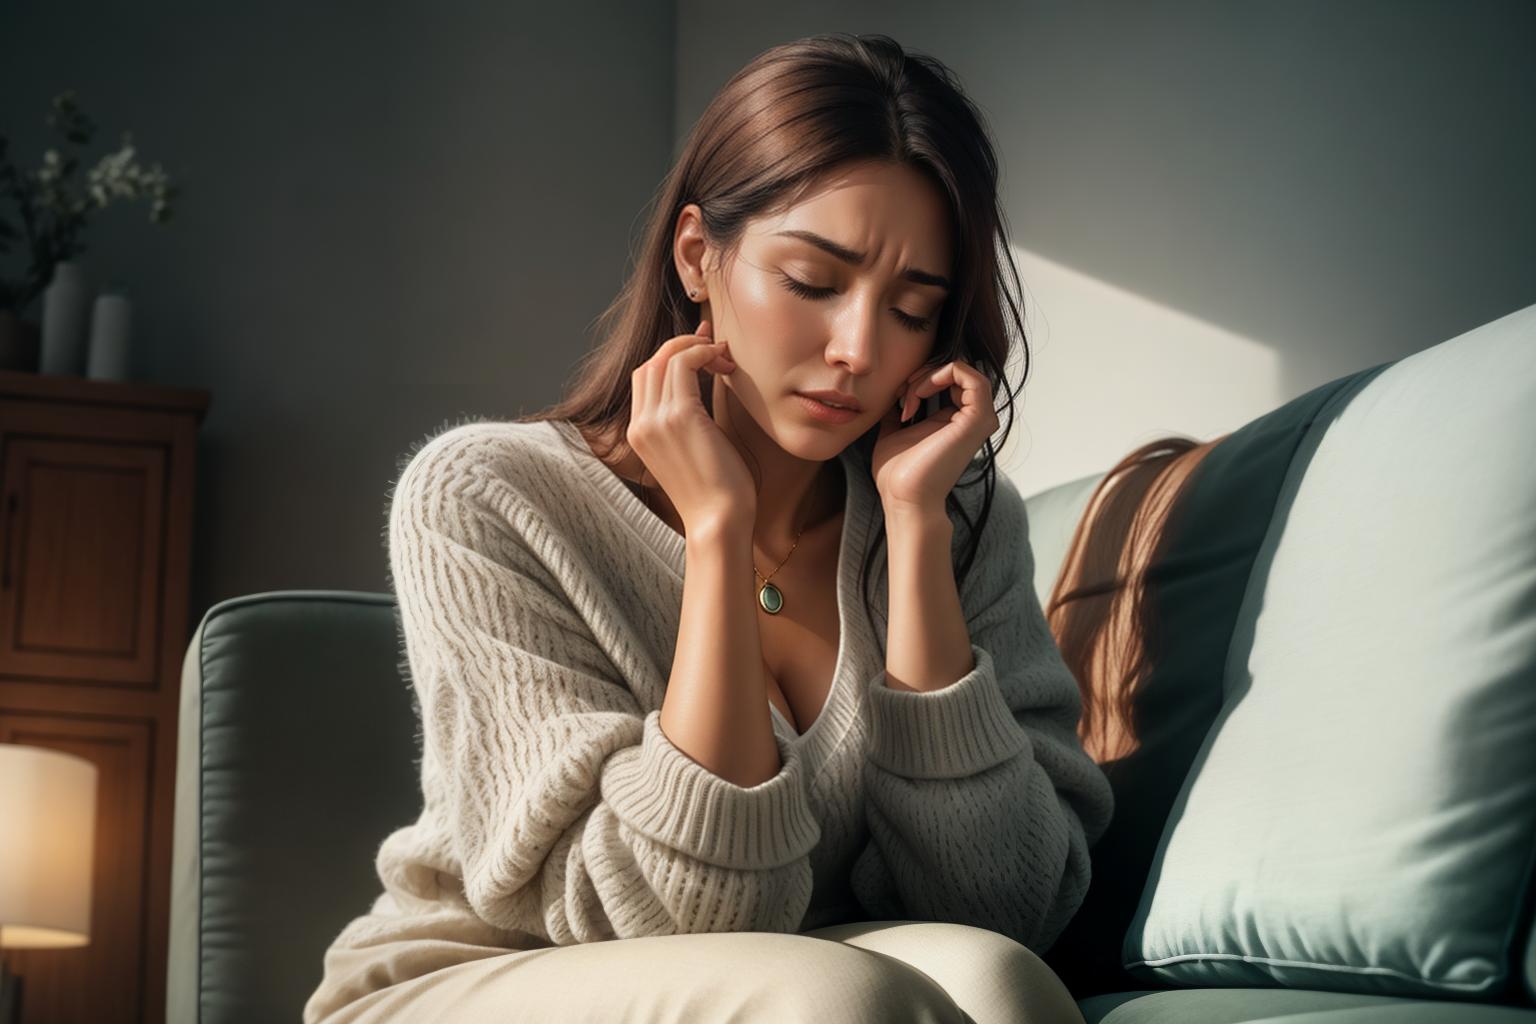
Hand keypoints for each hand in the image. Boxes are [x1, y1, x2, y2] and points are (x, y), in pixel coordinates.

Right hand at [626, 319, 756, 530]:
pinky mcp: (680, 417)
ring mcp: (656, 420)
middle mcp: (640, 424)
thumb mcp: (692, 447)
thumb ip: (689, 416)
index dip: (671, 356)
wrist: (718, 521)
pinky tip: (724, 363)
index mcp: (639, 433)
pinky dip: (704, 353)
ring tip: (724, 356)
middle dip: (682, 346)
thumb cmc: (715, 489)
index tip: (703, 350)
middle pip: (651, 362)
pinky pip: (685, 364)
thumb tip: (705, 374)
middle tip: (715, 348)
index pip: (645, 378)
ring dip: (697, 347)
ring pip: (667, 358)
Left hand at [870, 358, 1000, 514]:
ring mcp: (979, 419)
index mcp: (956, 420)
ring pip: (963, 369)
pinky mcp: (978, 419)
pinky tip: (920, 392)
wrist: (904, 498)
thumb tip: (892, 394)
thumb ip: (899, 412)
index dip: (921, 377)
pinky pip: (971, 376)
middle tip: (902, 393)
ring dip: (930, 373)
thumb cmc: (898, 474)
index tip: (899, 396)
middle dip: (923, 372)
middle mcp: (973, 419)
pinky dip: (942, 374)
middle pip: (955, 371)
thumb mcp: (894, 432)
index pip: (948, 379)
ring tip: (910, 393)